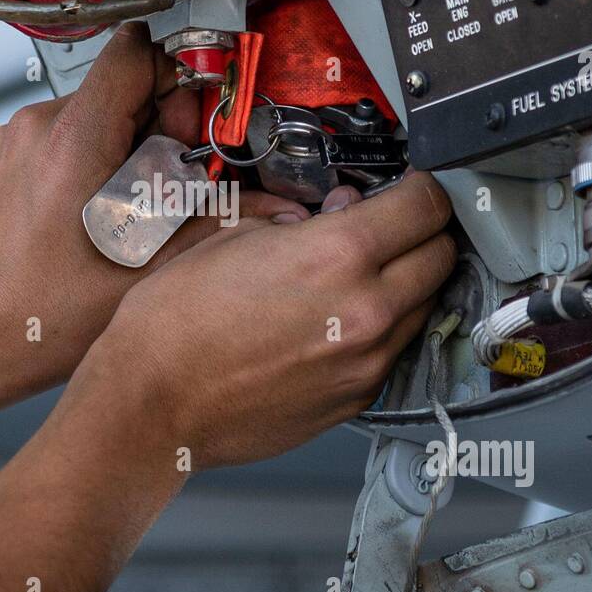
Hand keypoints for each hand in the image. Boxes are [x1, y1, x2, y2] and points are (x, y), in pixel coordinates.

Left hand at [0, 24, 308, 411]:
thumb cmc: (45, 318)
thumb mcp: (149, 269)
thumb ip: (218, 222)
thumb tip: (273, 205)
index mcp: (74, 141)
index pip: (135, 54)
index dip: (175, 81)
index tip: (189, 128)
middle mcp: (37, 129)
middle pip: (121, 87)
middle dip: (158, 127)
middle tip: (166, 185)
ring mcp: (15, 140)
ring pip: (95, 112)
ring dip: (126, 146)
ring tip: (129, 207)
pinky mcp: (6, 157)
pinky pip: (65, 135)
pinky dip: (93, 160)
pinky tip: (98, 211)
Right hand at [79, 174, 455, 470]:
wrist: (151, 404)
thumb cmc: (173, 324)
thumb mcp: (230, 237)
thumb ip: (298, 222)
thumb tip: (336, 213)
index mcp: (337, 256)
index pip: (426, 205)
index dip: (423, 187)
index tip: (413, 187)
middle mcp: (367, 310)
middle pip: (441, 256)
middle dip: (424, 233)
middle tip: (394, 225)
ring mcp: (366, 362)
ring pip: (423, 307)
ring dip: (406, 283)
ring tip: (361, 274)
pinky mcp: (356, 399)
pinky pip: (392, 352)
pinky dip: (380, 329)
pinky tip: (338, 320)